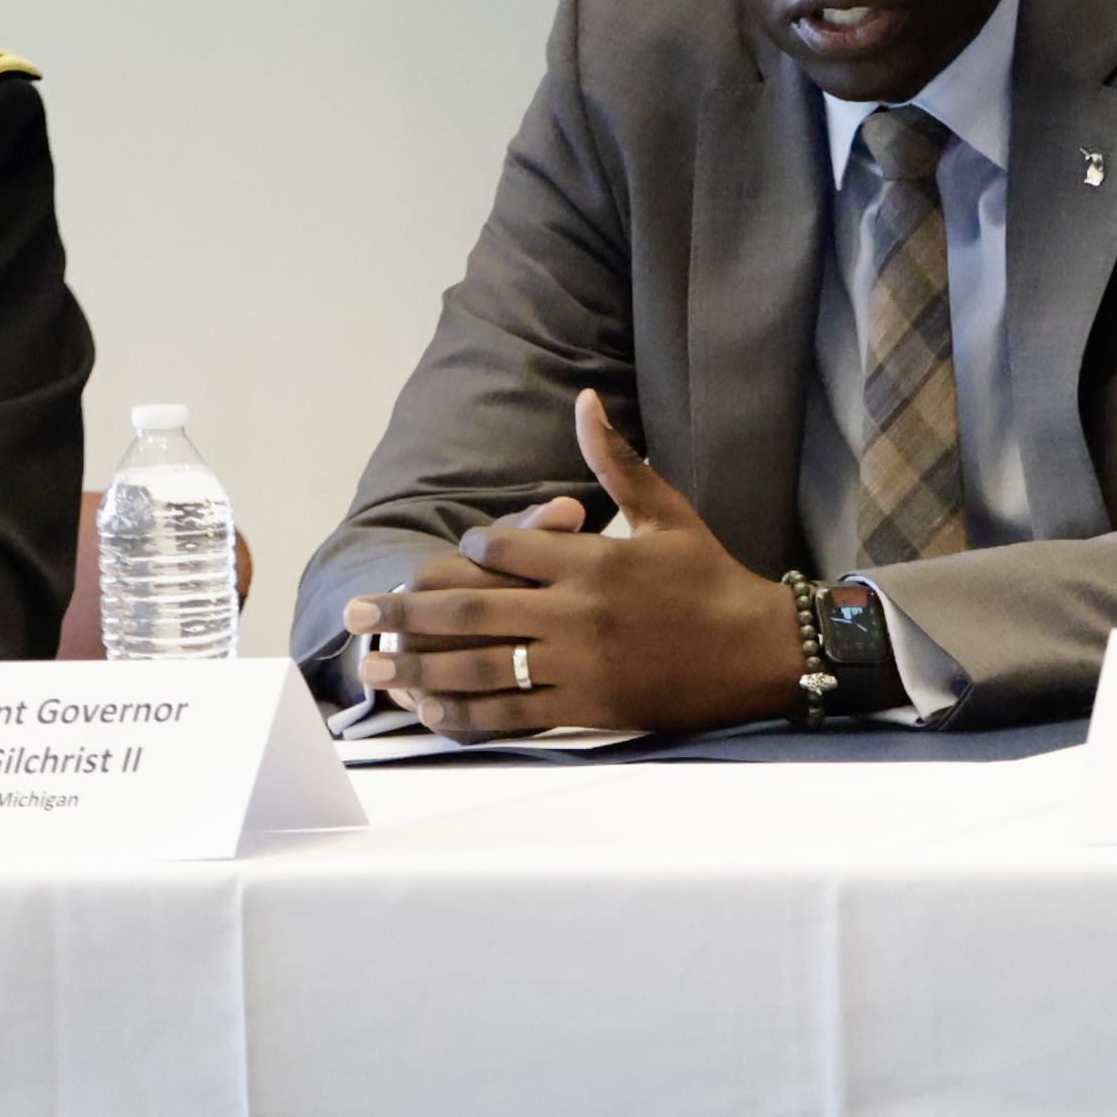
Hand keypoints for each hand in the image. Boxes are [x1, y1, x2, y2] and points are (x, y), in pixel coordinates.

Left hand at [338, 396, 802, 735]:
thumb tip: (586, 400)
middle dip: (404, 614)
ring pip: (478, 668)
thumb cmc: (712, 580)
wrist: (760, 653)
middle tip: (356, 614)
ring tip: (371, 668)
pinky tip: (430, 713)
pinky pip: (512, 716)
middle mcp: (575, 613)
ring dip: (417, 669)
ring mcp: (578, 666)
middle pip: (469, 612)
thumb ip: (616, 462)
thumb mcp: (667, 514)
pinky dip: (465, 716)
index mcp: (591, 560)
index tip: (451, 560)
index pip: (500, 548)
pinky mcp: (587, 708)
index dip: (465, 552)